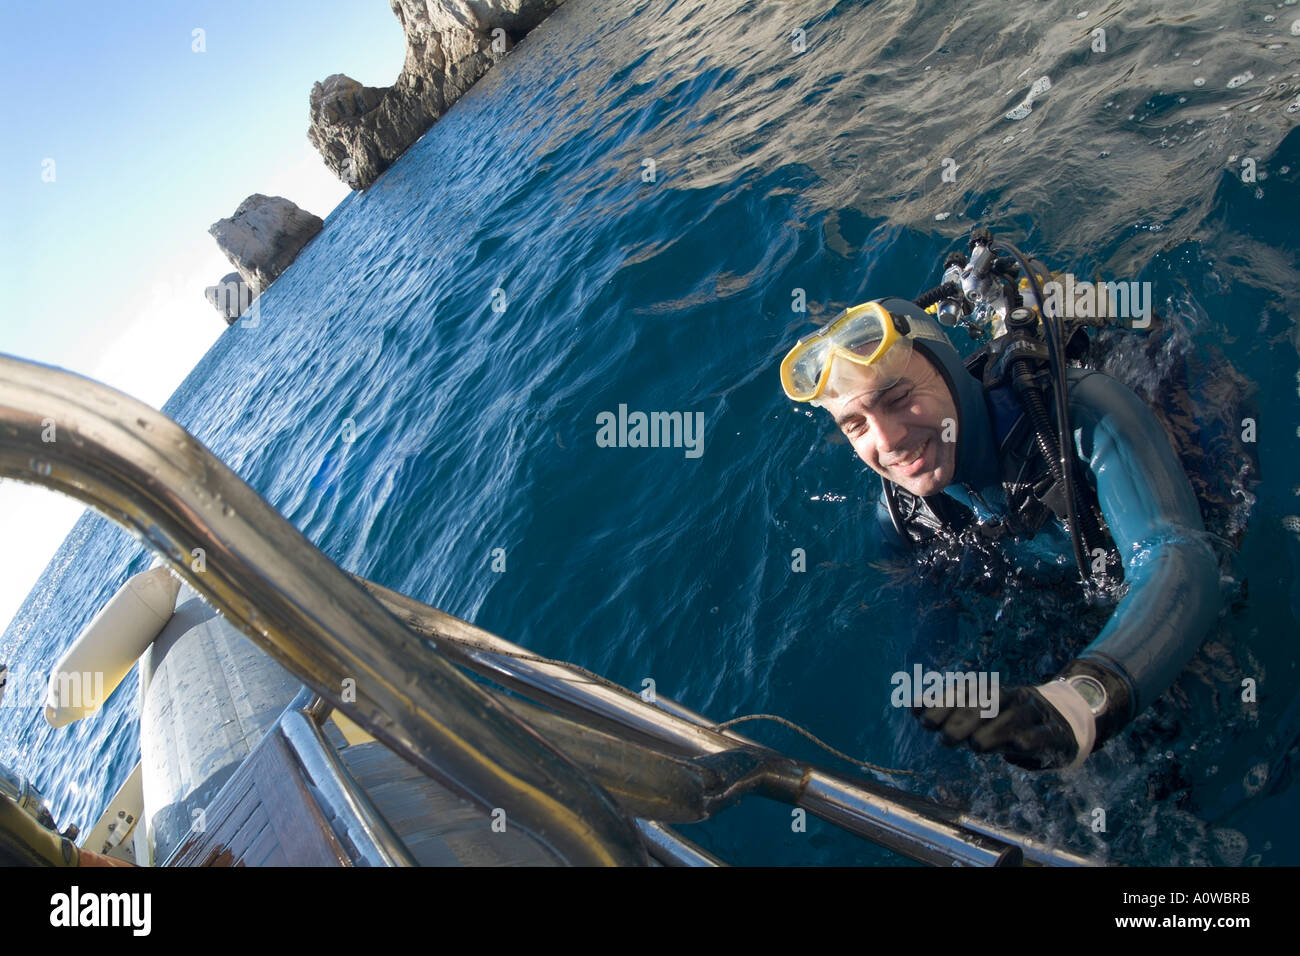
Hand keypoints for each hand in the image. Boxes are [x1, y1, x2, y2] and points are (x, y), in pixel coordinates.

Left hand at [912, 682, 1094, 770]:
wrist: (1064, 723)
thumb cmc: (1010, 722)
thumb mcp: (982, 718)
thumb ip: (951, 711)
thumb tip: (912, 706)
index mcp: (993, 691)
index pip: (966, 691)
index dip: (943, 702)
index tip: (920, 717)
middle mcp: (1014, 697)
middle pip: (988, 703)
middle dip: (964, 718)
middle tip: (944, 738)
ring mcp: (1037, 714)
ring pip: (1014, 718)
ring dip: (994, 731)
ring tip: (975, 746)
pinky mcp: (1056, 734)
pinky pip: (1043, 734)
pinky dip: (1030, 739)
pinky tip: (1016, 747)